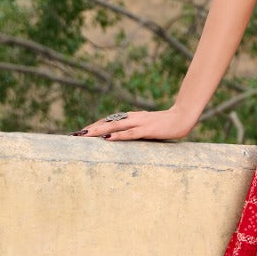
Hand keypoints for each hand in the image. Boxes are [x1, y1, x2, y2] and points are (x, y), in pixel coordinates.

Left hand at [72, 106, 194, 141]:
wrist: (182, 117)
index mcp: (131, 117)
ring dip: (98, 131)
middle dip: (90, 129)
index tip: (79, 133)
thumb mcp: (147, 128)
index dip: (93, 126)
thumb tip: (123, 138)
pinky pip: (130, 133)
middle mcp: (132, 118)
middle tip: (74, 135)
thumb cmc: (165, 124)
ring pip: (114, 126)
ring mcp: (139, 123)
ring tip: (84, 135)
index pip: (108, 121)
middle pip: (107, 122)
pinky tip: (108, 138)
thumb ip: (134, 131)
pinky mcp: (147, 129)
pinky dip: (118, 135)